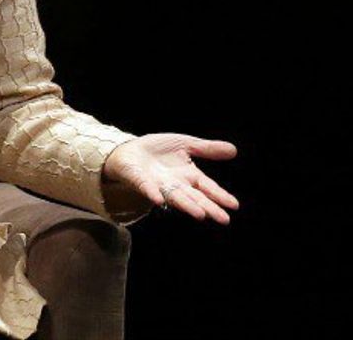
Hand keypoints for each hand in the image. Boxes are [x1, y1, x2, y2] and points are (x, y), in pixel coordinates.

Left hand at [102, 133, 238, 223]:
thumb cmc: (158, 149)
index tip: (234, 205)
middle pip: (195, 197)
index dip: (219, 195)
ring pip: (175, 197)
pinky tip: (158, 200)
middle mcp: (176, 184)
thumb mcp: (185, 144)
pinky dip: (153, 193)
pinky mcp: (140, 181)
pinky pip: (147, 189)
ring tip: (200, 214)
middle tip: (224, 219)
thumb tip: (234, 150)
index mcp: (188, 175)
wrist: (130, 149)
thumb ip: (207, 149)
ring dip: (187, 205)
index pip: (207, 187)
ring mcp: (159, 185)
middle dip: (208, 207)